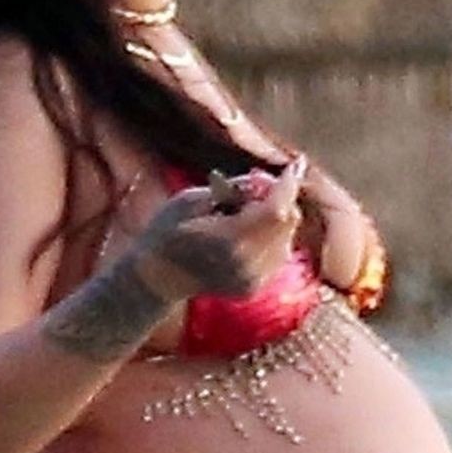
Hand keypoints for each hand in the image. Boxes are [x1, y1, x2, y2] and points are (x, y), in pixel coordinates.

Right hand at [131, 155, 307, 301]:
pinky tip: (243, 231)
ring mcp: (251, 281)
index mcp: (228, 241)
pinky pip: (277, 254)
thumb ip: (234, 189)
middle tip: (255, 184)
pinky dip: (269, 236)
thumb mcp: (192, 198)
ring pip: (286, 238)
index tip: (295, 164)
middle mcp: (246, 265)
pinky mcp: (253, 288)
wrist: (156, 277)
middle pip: (286, 223)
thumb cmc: (168, 230)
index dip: (288, 185)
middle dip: (279, 197)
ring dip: (275, 217)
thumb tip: (267, 180)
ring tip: (241, 211)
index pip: (276, 210)